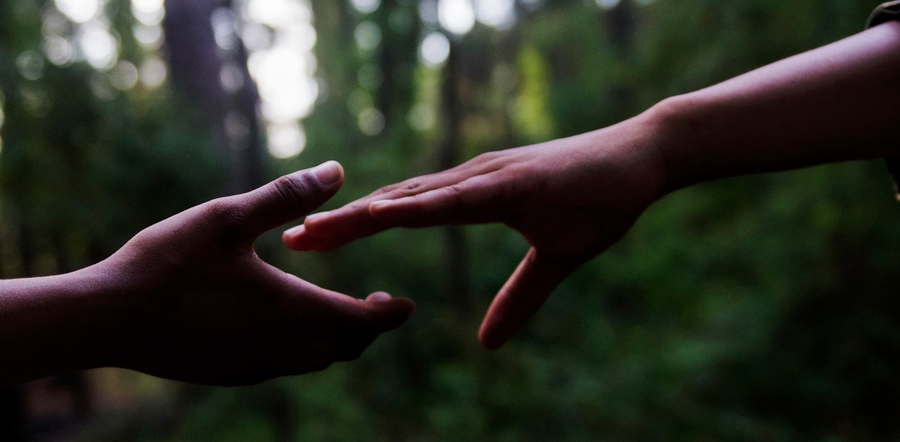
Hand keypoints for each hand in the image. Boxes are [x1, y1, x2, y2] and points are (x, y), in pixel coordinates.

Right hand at [93, 161, 414, 384]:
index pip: (362, 323)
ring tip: (334, 306)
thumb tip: (337, 170)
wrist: (108, 319)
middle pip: (344, 347)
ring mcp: (254, 366)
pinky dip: (303, 347)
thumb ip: (286, 196)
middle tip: (376, 301)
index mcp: (288, 309)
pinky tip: (283, 321)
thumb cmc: (167, 262)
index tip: (406, 303)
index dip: (390, 315)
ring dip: (335, 338)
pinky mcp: (230, 374)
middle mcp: (279, 347)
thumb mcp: (227, 216)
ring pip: (315, 360)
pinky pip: (284, 366)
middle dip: (367, 326)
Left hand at [283, 123, 664, 348]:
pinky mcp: (513, 180)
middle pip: (394, 204)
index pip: (401, 213)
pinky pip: (458, 196)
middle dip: (342, 224)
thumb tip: (488, 344)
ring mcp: (488, 177)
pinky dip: (420, 206)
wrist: (644, 160)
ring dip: (365, 214)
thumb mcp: (554, 263)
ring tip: (320, 229)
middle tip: (292, 240)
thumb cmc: (598, 201)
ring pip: (414, 198)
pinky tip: (386, 212)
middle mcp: (470, 181)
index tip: (311, 241)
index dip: (355, 227)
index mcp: (472, 196)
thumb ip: (519, 300)